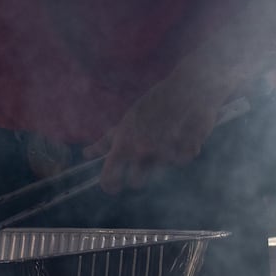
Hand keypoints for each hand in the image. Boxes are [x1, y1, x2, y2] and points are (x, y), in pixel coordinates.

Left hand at [83, 70, 231, 193]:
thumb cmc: (156, 102)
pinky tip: (185, 135)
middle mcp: (142, 151)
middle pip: (135, 182)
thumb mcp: (128, 119)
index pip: (109, 175)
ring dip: (161, 161)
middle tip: (140, 169)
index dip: (108, 185)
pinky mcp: (186, 154)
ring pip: (160, 171)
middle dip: (137, 178)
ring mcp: (164, 154)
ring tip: (166, 144)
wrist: (189, 86)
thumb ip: (109, 139)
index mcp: (124, 142)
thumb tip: (86, 154)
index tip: (111, 188)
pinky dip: (183, 151)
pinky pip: (182, 161)